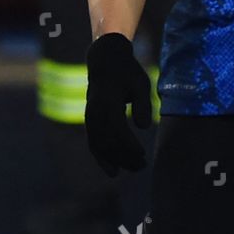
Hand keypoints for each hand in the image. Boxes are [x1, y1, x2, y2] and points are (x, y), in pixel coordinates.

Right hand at [84, 33, 152, 175]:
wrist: (105, 62)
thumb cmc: (127, 72)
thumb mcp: (140, 84)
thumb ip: (144, 104)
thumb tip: (143, 127)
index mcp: (107, 102)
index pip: (117, 129)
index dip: (129, 144)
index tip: (143, 154)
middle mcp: (95, 112)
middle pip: (108, 141)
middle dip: (125, 157)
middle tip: (143, 166)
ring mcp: (90, 118)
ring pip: (100, 146)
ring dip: (116, 160)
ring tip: (135, 168)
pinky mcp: (90, 122)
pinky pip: (93, 144)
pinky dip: (102, 158)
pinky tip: (113, 170)